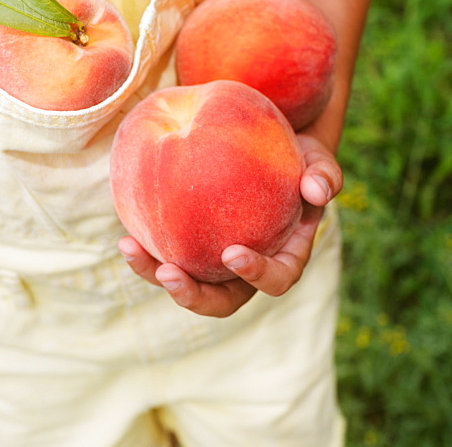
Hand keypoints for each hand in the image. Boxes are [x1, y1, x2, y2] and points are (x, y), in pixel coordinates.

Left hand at [119, 133, 342, 317]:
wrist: (269, 151)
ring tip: (131, 250)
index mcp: (285, 257)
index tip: (232, 253)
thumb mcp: (318, 161)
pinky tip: (126, 236)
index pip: (276, 279)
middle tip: (169, 273)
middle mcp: (249, 269)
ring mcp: (216, 263)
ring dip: (157, 275)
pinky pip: (168, 257)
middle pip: (223, 300)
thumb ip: (325, 175)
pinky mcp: (191, 247)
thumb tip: (316, 190)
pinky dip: (147, 253)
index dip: (256, 274)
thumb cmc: (299, 158)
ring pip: (188, 284)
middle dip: (194, 296)